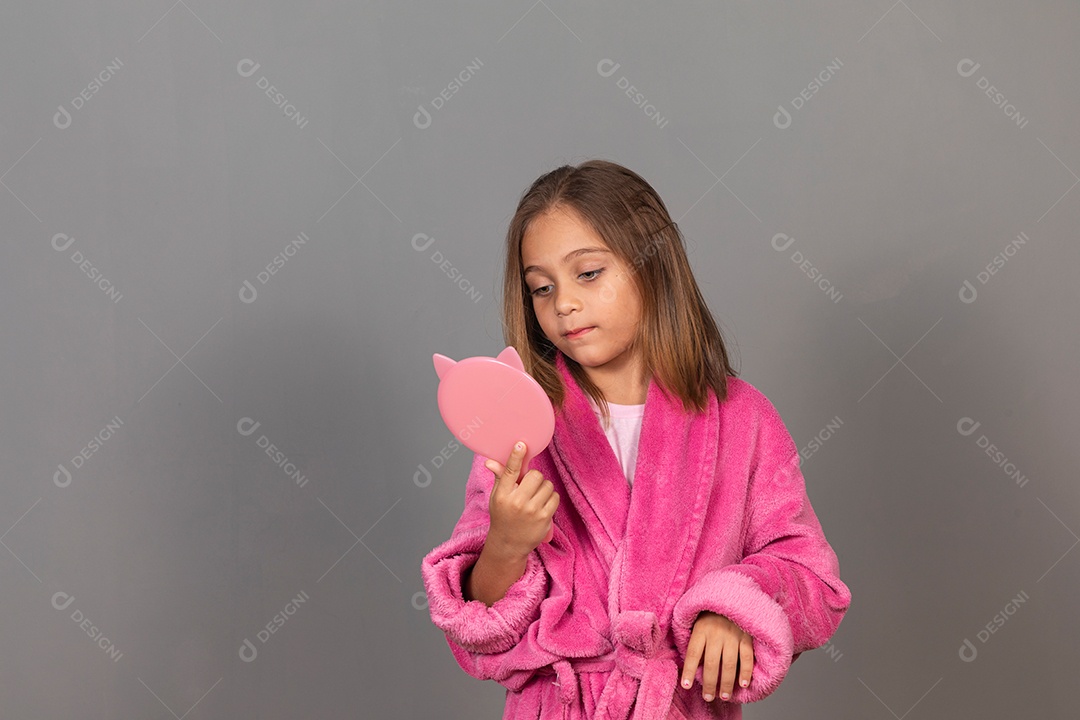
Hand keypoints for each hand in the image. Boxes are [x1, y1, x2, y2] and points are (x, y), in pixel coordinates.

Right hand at [482, 441, 558, 557]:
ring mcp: (531, 510)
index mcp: (502, 494)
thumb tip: (490, 461)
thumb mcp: (497, 497)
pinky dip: (551, 499)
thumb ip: (499, 478)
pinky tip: (542, 506)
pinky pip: (554, 497)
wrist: (508, 544)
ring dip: (544, 489)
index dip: (516, 456)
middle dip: (535, 479)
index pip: (510, 471)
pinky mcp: (544, 518)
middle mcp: (516, 502)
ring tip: (535, 498)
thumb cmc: (503, 516)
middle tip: (530, 487)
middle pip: (535, 475)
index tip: (521, 444)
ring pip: (547, 485)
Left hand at [680, 611, 753, 702]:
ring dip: (727, 682)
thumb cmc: (711, 613)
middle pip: (712, 663)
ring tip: (725, 696)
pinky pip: (747, 656)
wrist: (732, 594)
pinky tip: (743, 683)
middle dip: (710, 683)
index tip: (686, 685)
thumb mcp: (697, 622)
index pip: (693, 653)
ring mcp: (733, 634)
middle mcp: (716, 633)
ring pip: (729, 663)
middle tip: (709, 697)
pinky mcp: (747, 636)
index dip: (689, 671)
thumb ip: (695, 641)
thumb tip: (692, 666)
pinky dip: (746, 671)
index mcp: (701, 629)